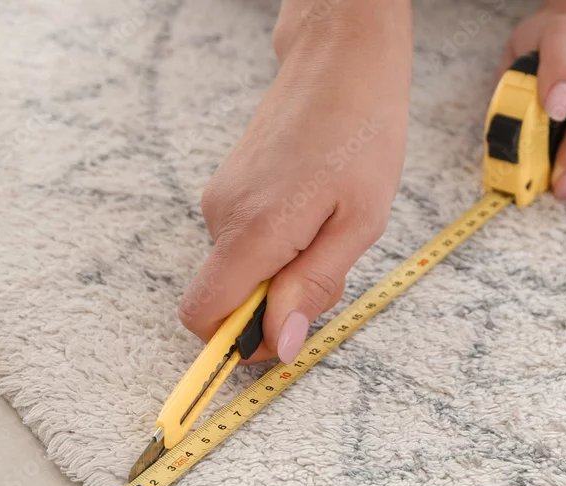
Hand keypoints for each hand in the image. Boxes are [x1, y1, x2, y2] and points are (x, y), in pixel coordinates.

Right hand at [179, 0, 412, 362]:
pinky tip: (314, 212)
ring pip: (240, 271)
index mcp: (253, 230)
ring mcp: (220, 199)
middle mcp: (222, 216)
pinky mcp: (228, 188)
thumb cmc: (361, 133)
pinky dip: (277, 247)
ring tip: (328, 228)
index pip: (203, 314)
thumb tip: (280, 345)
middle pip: (228, 298)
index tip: (283, 337)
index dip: (237, 342)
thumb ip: (314, 286)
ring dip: (283, 272)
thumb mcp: (358, 223)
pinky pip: (244, 243)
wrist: (340, 59)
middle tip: (331, 264)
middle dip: (276, 304)